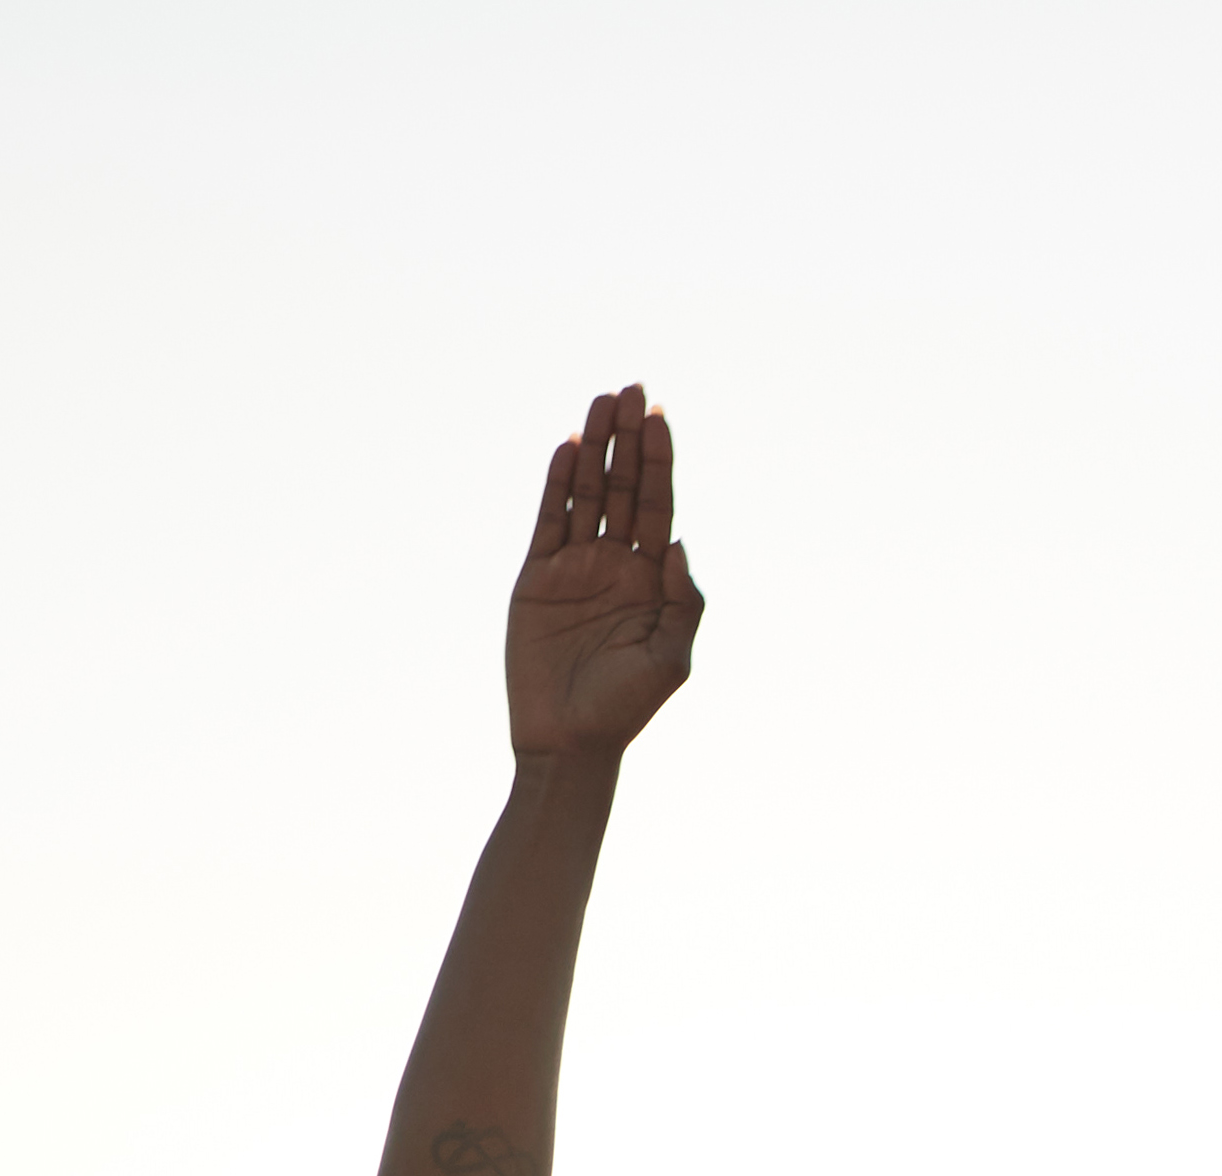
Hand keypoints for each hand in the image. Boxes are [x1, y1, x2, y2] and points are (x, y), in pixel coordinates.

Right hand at [507, 384, 702, 757]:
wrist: (568, 742)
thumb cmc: (626, 708)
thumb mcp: (671, 658)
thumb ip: (683, 602)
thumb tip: (677, 541)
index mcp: (651, 579)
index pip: (659, 505)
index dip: (659, 460)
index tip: (659, 416)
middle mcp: (615, 564)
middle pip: (625, 487)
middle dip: (627, 438)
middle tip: (631, 389)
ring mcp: (575, 567)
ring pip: (587, 493)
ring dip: (594, 447)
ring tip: (601, 401)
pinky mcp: (538, 577)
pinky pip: (549, 519)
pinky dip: (557, 484)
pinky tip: (568, 448)